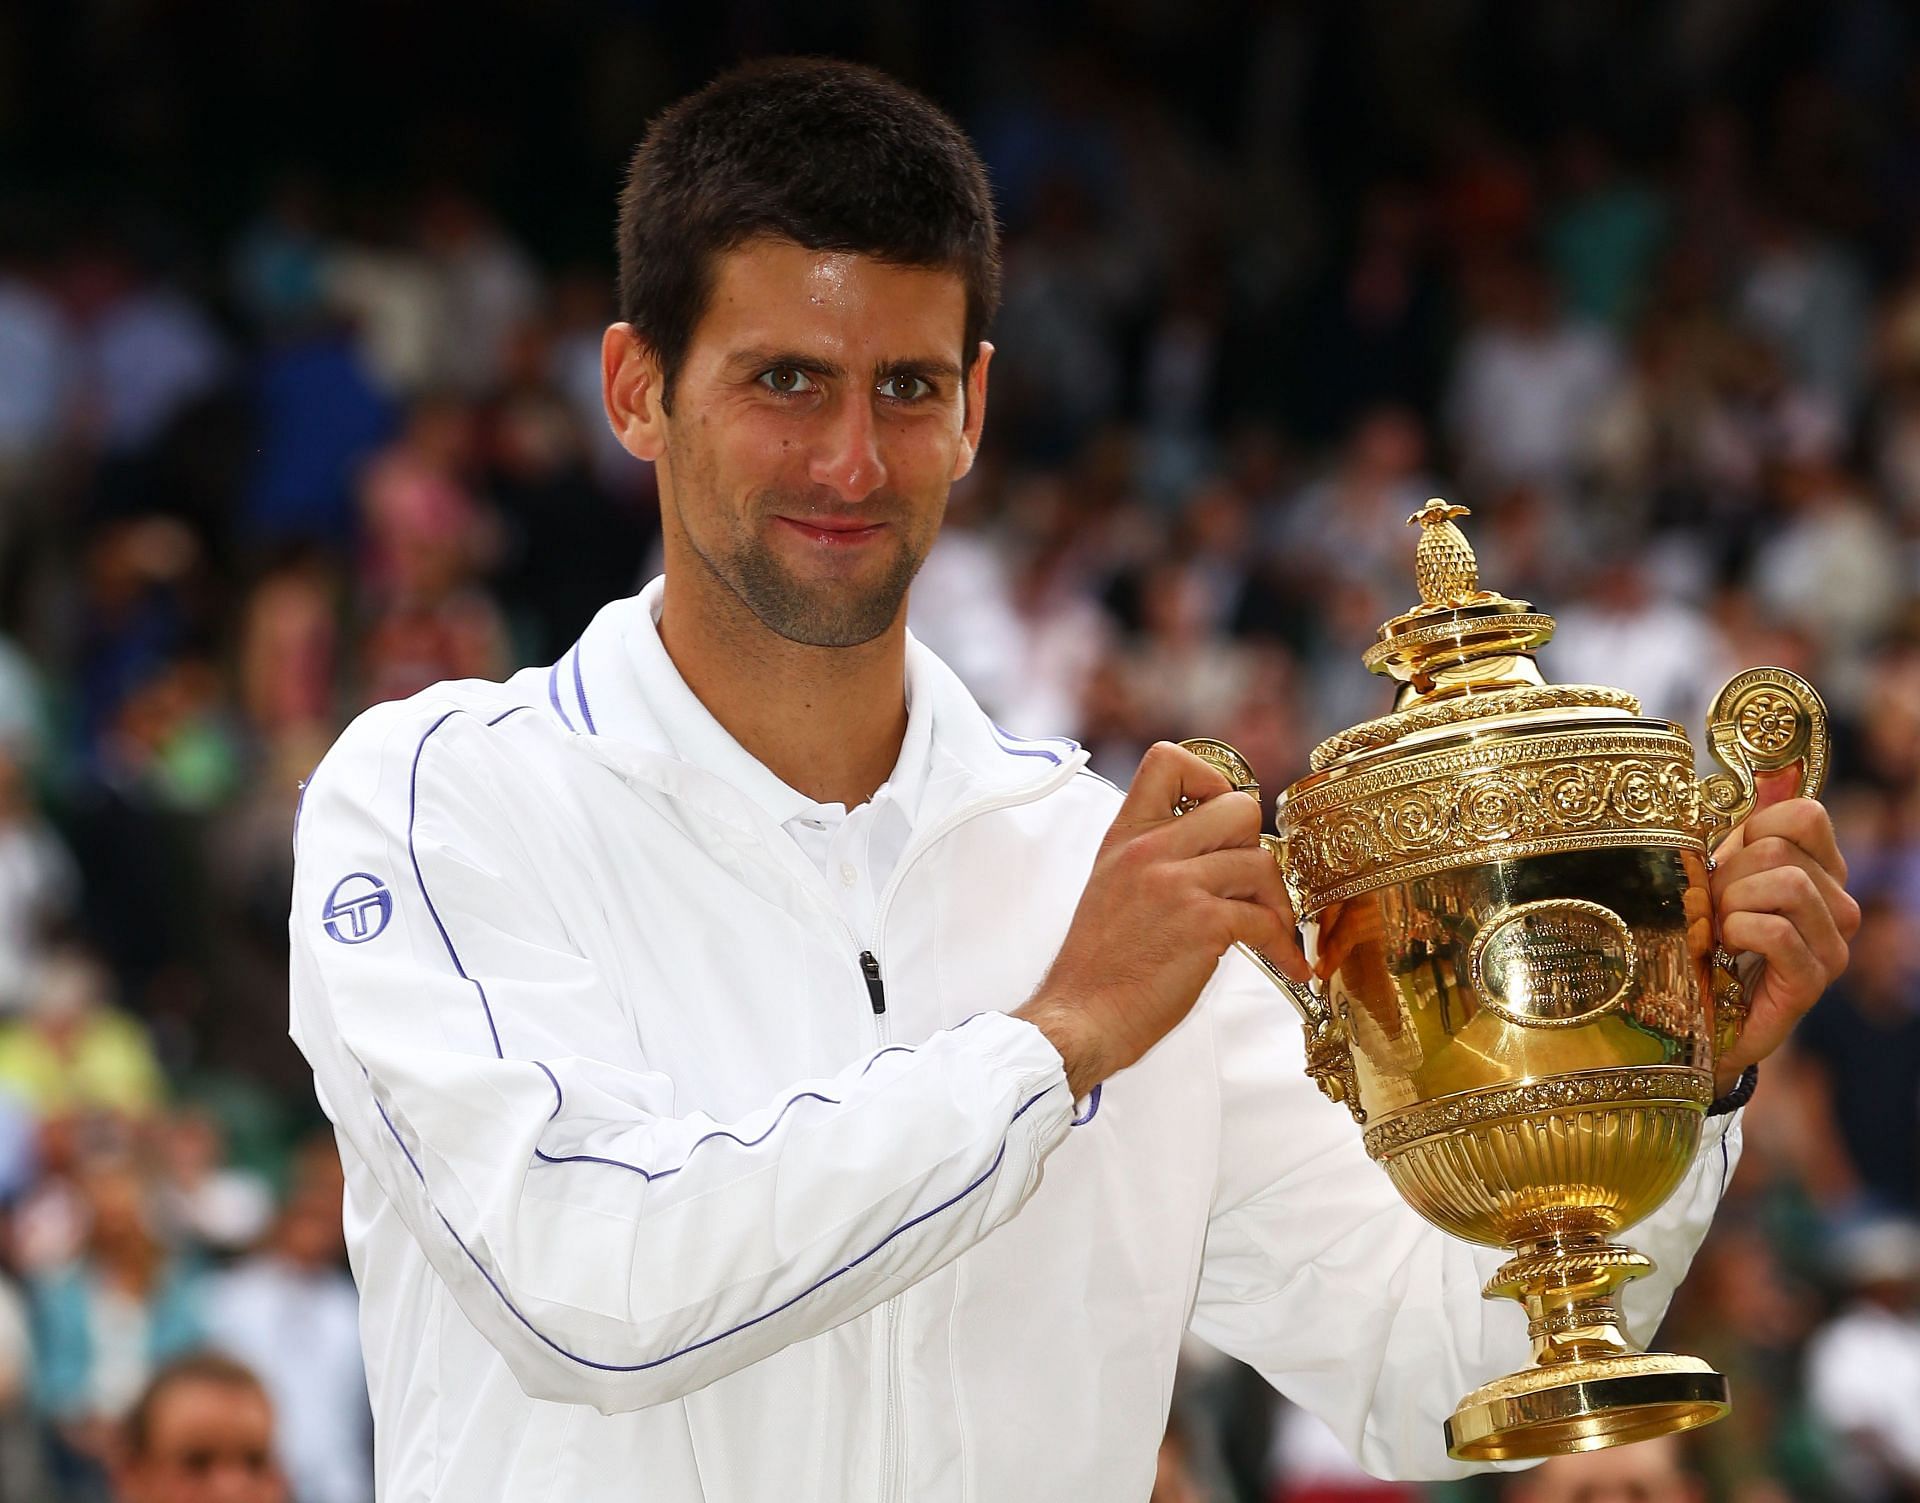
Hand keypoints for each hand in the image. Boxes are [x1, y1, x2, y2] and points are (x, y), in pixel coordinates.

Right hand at [1015, 742, 1307, 1097]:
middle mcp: (1149, 850)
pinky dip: (1286, 948)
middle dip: (1254, 845)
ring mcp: (1177, 884)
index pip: (1167, 760)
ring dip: (1275, 902)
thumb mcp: (1110, 886)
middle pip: (1238, 806)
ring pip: (1262, 861)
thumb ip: (1151, 856)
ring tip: (1269, 931)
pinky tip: (1288, 966)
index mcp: (1125, 836)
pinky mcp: (1204, 924)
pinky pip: (1268, 920)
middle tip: (1245, 883)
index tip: (1217, 817)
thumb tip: (1210, 846)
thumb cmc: (1098, 966)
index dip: (1209, 779)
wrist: (1080, 1017)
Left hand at [1709, 764, 1860, 1092]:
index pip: (1806, 815)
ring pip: (1786, 885)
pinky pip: (1777, 931)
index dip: (1754, 829)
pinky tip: (1729, 951)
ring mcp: (1832, 944)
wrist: (1696, 1015)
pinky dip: (1740, 933)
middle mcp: (1838, 904)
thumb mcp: (1716, 874)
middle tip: (1713, 908)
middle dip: (1728, 875)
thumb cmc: (1705, 940)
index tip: (1728, 861)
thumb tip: (1772, 773)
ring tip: (1720, 931)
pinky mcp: (1813, 980)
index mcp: (1818, 870)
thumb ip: (1743, 828)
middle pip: (1781, 851)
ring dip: (1733, 905)